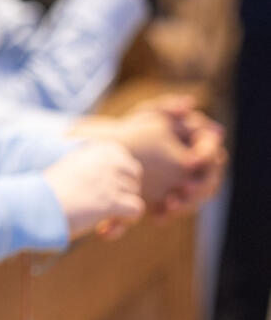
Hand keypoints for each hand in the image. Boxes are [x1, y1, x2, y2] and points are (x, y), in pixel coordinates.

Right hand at [44, 141, 145, 239]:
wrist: (33, 205)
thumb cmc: (48, 193)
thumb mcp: (73, 169)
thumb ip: (95, 170)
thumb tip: (122, 188)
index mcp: (97, 149)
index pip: (128, 165)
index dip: (119, 184)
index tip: (101, 195)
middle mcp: (106, 160)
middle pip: (133, 182)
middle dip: (121, 199)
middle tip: (101, 213)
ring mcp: (110, 180)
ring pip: (134, 198)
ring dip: (118, 215)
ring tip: (98, 225)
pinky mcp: (111, 201)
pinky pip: (136, 211)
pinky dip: (123, 225)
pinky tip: (103, 231)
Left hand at [118, 96, 226, 213]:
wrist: (107, 150)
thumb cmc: (132, 128)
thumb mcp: (147, 114)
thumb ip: (168, 107)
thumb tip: (189, 103)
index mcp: (197, 147)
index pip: (214, 153)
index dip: (205, 156)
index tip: (190, 161)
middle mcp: (195, 169)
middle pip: (208, 182)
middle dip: (196, 189)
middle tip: (182, 190)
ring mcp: (182, 185)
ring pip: (193, 200)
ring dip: (184, 205)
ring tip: (167, 207)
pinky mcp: (168, 199)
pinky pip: (174, 210)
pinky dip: (167, 213)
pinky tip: (156, 216)